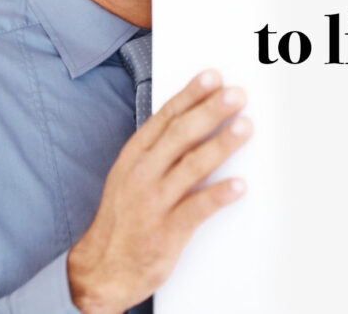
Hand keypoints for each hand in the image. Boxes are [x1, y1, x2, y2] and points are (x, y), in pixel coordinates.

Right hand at [67, 70, 252, 313]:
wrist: (103, 269)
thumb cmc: (125, 216)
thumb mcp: (131, 173)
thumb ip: (160, 148)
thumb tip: (195, 117)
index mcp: (135, 156)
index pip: (165, 118)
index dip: (190, 95)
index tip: (212, 77)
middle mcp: (143, 174)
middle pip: (181, 136)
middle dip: (210, 111)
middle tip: (236, 95)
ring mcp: (154, 202)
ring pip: (192, 167)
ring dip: (221, 144)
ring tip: (245, 127)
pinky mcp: (167, 231)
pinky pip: (197, 209)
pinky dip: (219, 195)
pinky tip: (239, 186)